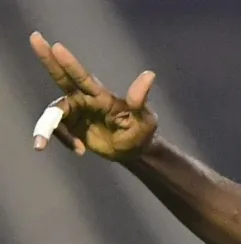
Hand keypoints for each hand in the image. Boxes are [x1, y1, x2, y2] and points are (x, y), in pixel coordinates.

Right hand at [29, 31, 157, 160]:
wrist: (133, 152)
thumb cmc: (141, 132)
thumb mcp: (145, 119)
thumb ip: (140, 100)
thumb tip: (150, 75)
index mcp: (100, 95)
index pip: (83, 77)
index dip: (69, 63)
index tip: (57, 47)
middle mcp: (84, 99)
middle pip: (61, 78)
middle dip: (48, 60)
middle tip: (35, 38)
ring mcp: (75, 113)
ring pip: (54, 114)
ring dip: (47, 127)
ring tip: (40, 144)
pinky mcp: (71, 128)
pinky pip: (59, 131)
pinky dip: (65, 141)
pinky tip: (80, 150)